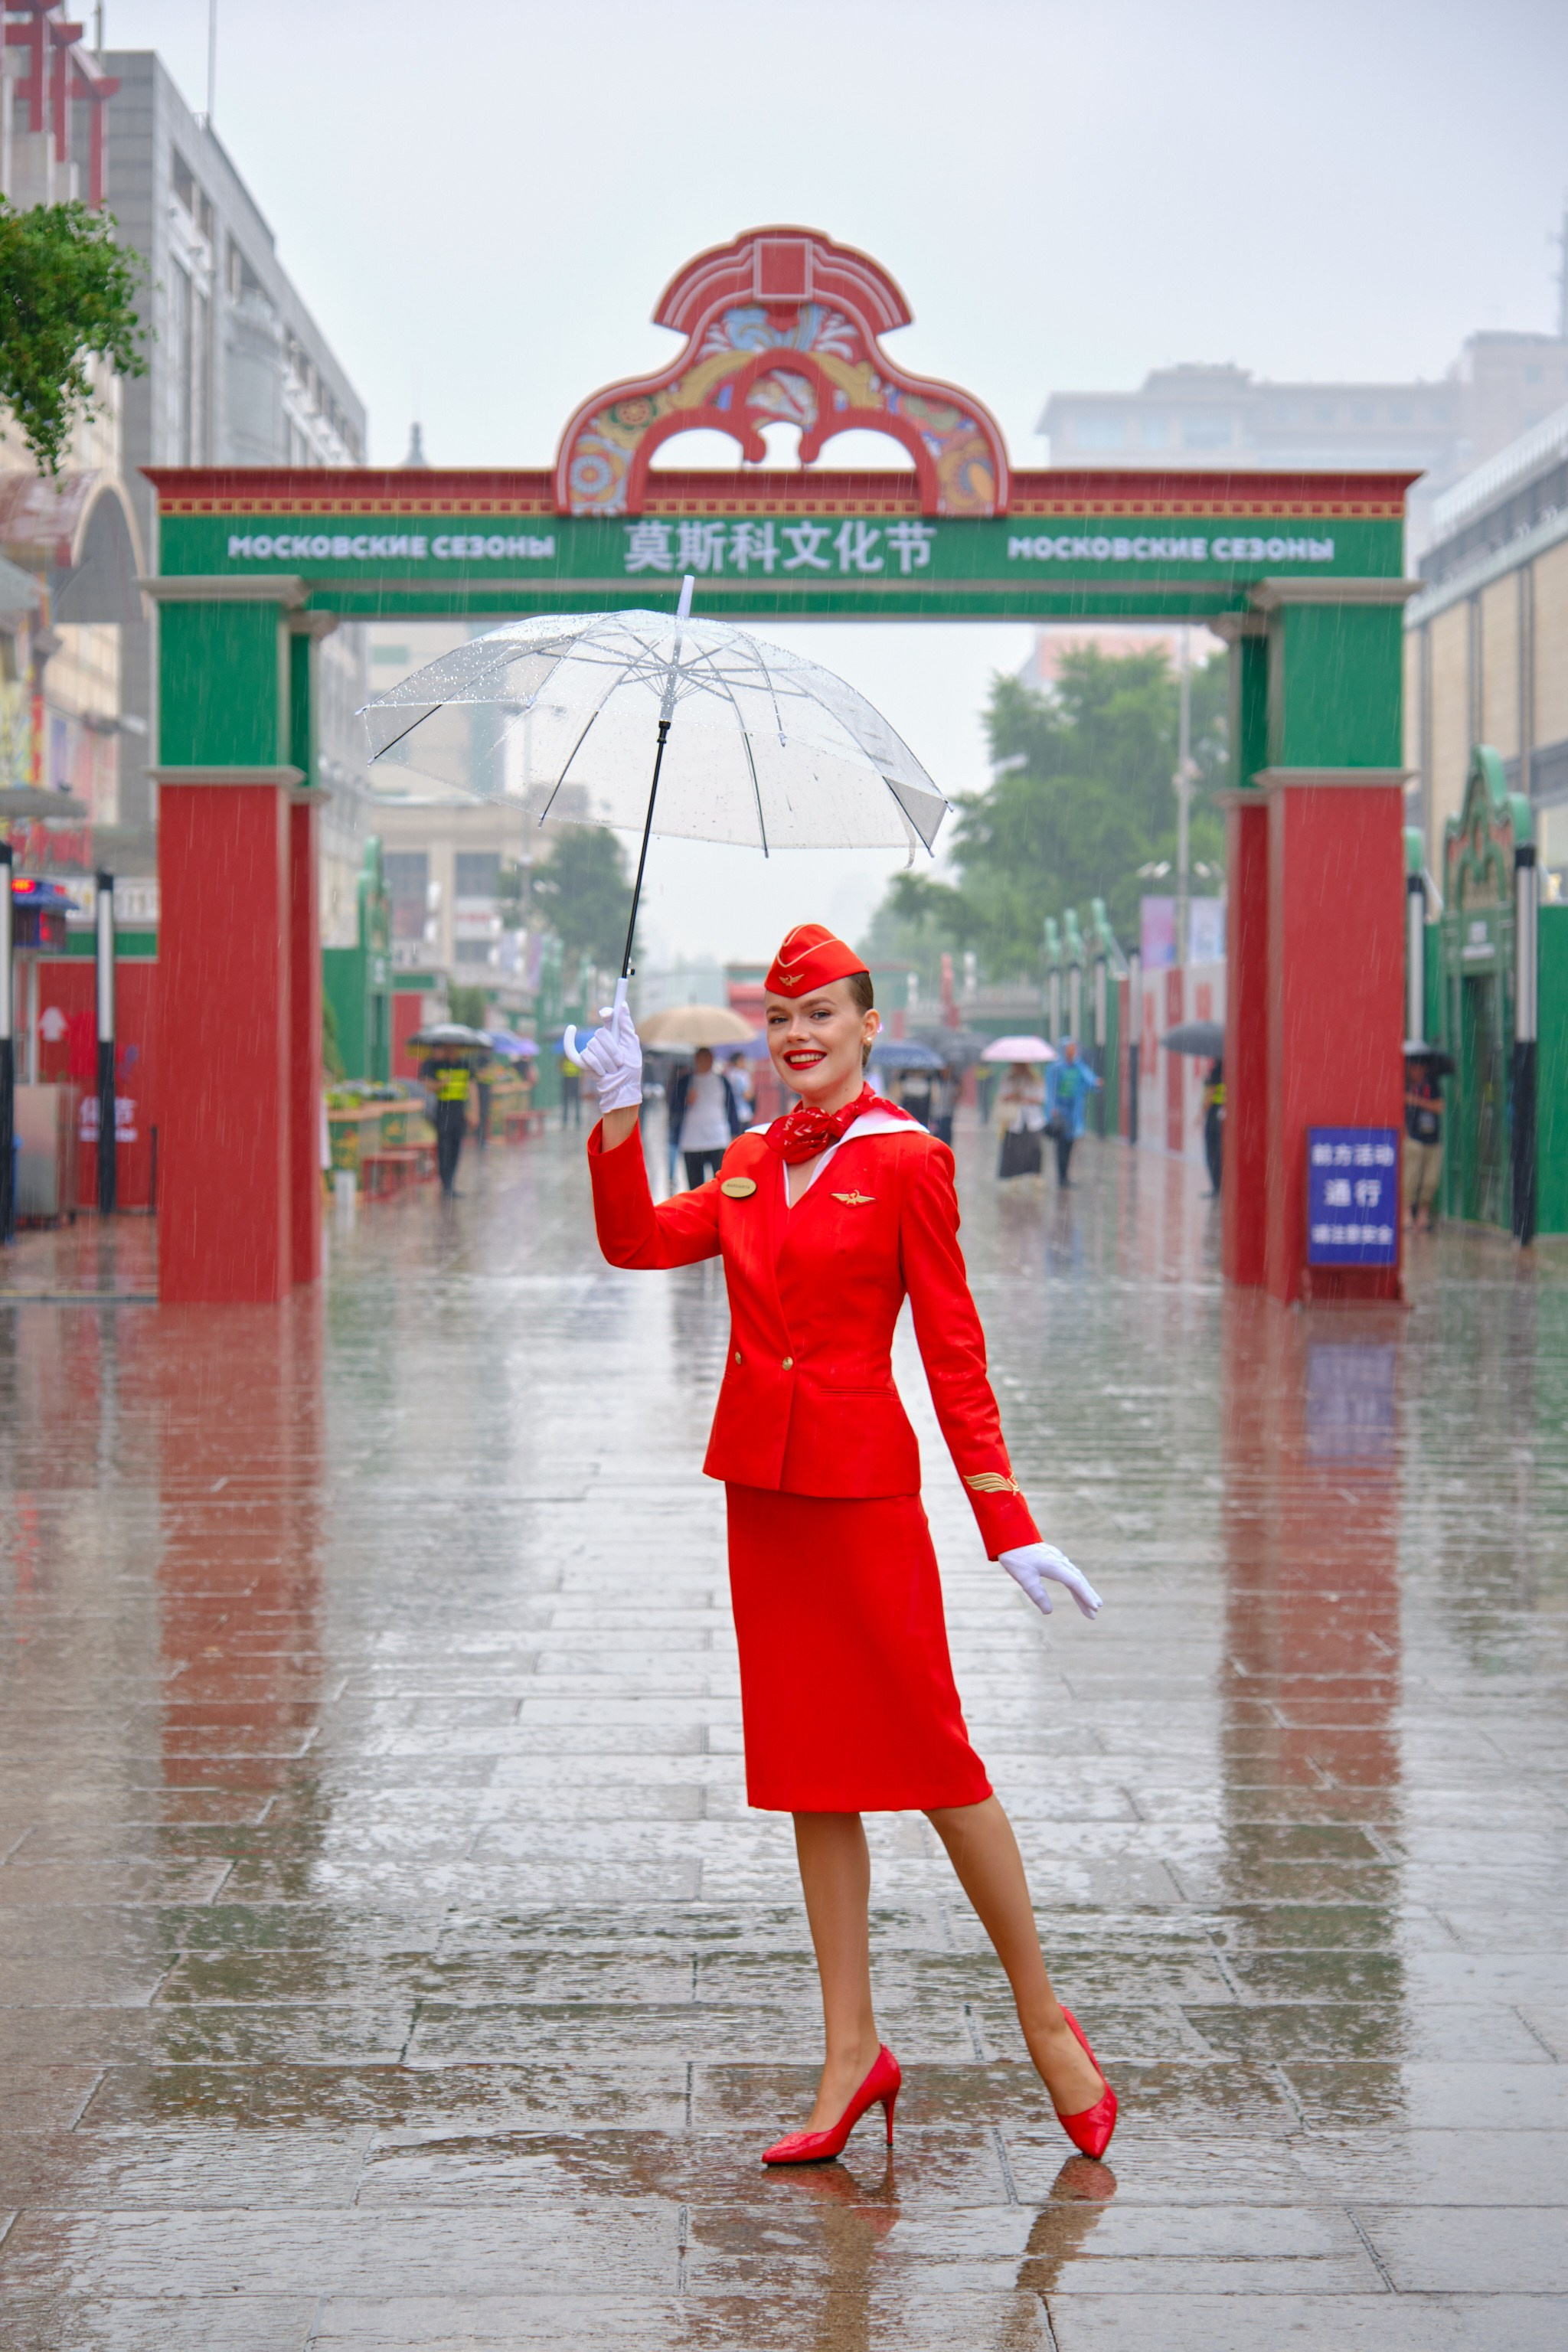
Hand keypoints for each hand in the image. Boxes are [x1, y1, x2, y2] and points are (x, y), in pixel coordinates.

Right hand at [578, 994, 642, 1115]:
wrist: (622, 1088)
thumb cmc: (631, 1068)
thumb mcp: (632, 1046)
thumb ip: (626, 1026)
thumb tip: (622, 1005)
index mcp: (615, 1033)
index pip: (608, 1017)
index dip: (606, 1013)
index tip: (607, 1014)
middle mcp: (602, 1039)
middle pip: (600, 1034)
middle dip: (612, 1051)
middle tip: (620, 1063)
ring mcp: (592, 1048)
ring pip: (593, 1046)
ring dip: (607, 1062)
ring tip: (612, 1070)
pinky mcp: (585, 1060)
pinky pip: (586, 1056)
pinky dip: (596, 1066)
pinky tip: (601, 1072)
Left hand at [1000, 1543, 1101, 1619]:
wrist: (1009, 1534)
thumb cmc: (1016, 1557)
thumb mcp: (1025, 1580)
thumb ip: (1038, 1595)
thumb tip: (1049, 1612)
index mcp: (1055, 1566)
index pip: (1075, 1583)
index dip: (1085, 1596)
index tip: (1095, 1608)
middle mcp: (1059, 1561)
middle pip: (1078, 1580)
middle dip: (1088, 1596)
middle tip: (1096, 1611)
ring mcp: (1057, 1557)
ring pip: (1075, 1575)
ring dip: (1083, 1589)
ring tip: (1091, 1603)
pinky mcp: (1052, 1556)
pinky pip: (1069, 1571)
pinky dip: (1075, 1581)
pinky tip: (1076, 1587)